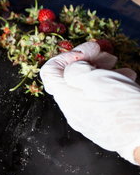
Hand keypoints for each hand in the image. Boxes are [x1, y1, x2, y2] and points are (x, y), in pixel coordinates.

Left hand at [40, 41, 139, 164]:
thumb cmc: (122, 106)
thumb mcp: (95, 78)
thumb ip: (76, 70)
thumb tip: (72, 67)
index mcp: (65, 97)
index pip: (49, 72)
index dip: (65, 56)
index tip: (86, 50)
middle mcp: (72, 110)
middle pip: (68, 78)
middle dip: (85, 61)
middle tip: (105, 53)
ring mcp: (87, 118)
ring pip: (86, 88)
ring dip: (99, 71)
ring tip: (117, 65)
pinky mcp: (102, 123)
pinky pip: (98, 99)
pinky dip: (107, 85)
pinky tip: (125, 79)